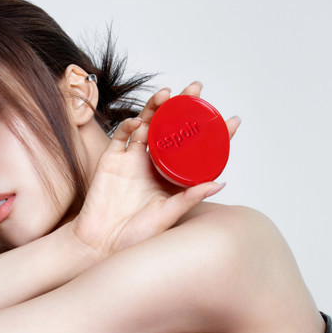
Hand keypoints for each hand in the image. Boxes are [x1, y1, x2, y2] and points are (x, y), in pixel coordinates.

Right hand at [72, 82, 240, 256]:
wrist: (99, 243)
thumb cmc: (134, 237)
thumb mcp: (167, 215)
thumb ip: (189, 198)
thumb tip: (219, 182)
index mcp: (171, 178)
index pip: (196, 150)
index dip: (213, 134)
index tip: (231, 120)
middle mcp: (153, 165)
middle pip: (171, 128)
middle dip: (183, 106)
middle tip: (197, 89)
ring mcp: (132, 160)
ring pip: (146, 125)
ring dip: (156, 107)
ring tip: (168, 94)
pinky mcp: (111, 160)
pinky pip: (120, 137)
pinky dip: (128, 126)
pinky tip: (138, 122)